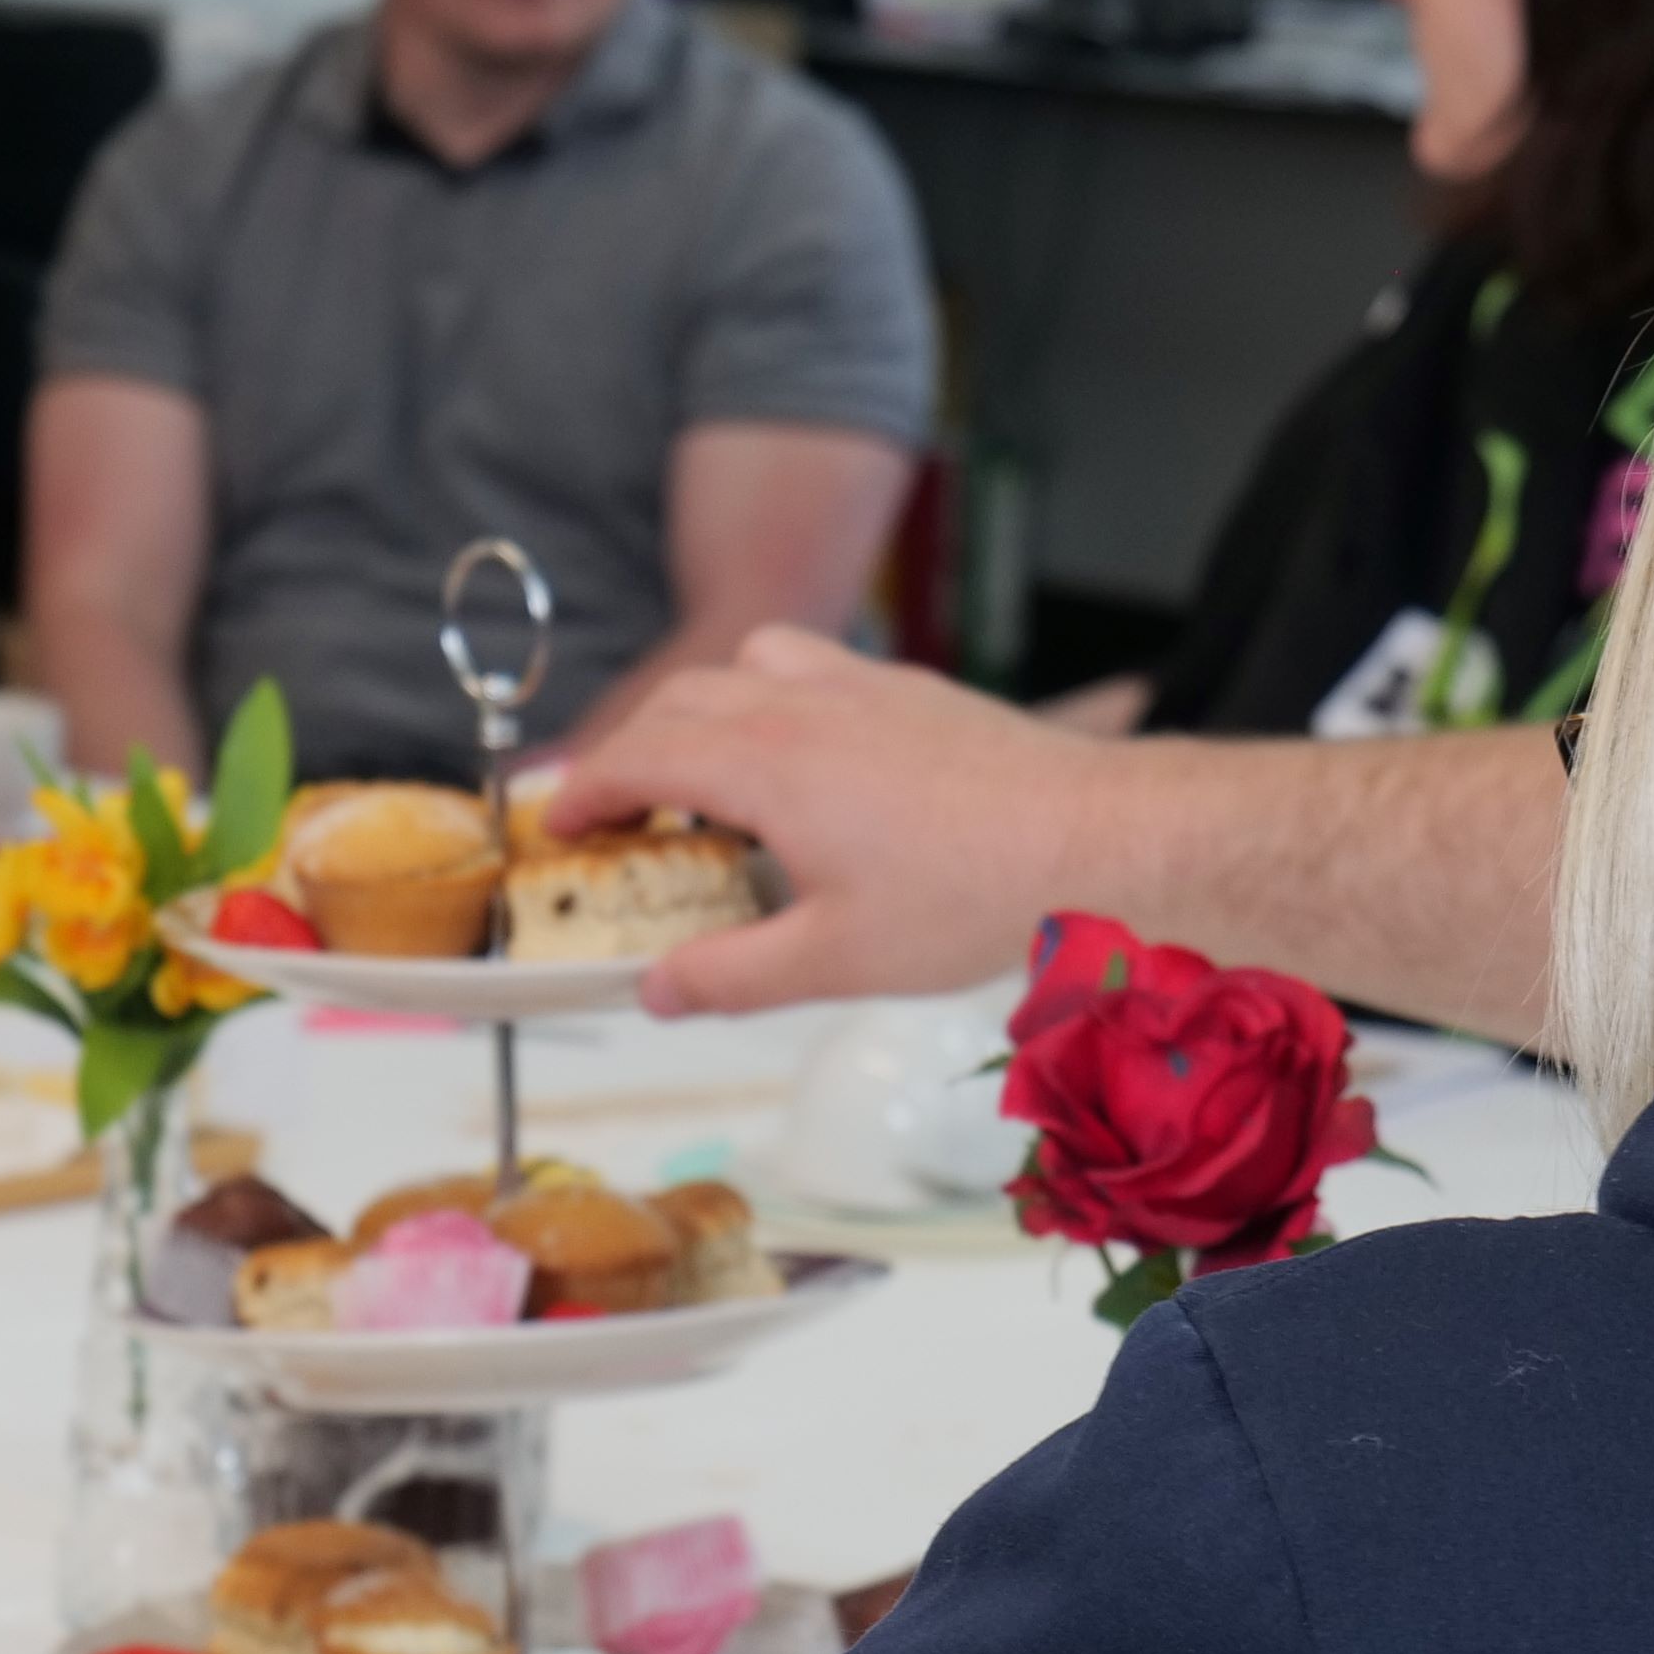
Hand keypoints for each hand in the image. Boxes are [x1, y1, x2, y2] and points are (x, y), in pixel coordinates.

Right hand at [531, 627, 1109, 1017]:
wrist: (1093, 836)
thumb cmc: (971, 896)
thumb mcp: (834, 960)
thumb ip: (731, 974)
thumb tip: (657, 989)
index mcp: (764, 764)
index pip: (636, 757)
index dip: (584, 792)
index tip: (559, 828)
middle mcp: (801, 704)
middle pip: (679, 703)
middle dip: (631, 753)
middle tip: (618, 818)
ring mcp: (861, 686)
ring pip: (747, 664)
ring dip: (702, 710)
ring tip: (704, 778)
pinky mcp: (912, 690)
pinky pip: (815, 665)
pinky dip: (774, 696)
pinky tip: (805, 756)